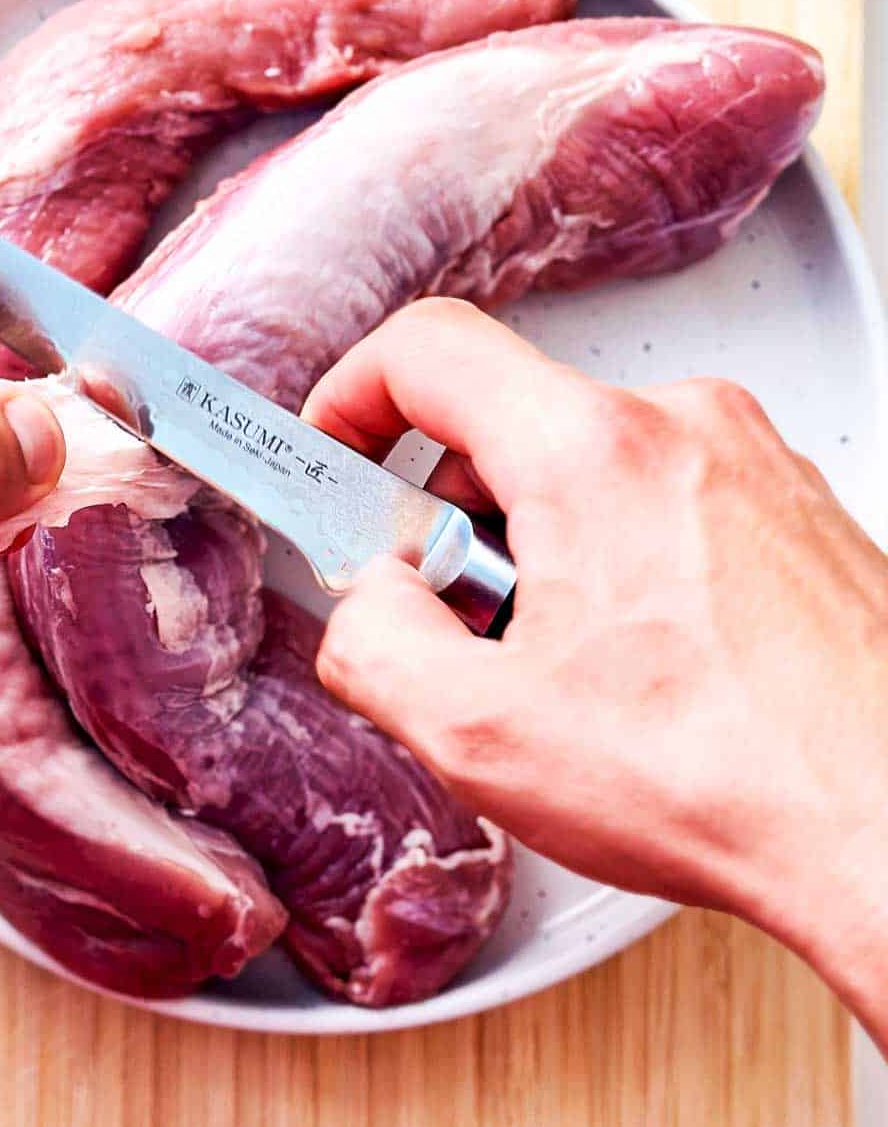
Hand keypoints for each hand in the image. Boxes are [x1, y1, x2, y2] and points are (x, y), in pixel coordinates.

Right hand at [303, 299, 887, 1045]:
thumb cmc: (731, 779)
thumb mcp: (480, 732)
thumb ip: (372, 643)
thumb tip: (364, 603)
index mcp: (592, 452)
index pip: (429, 348)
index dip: (352, 397)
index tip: (336, 453)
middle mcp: (681, 426)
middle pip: (509, 420)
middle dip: (453, 517)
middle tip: (461, 619)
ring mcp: (749, 462)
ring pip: (587, 466)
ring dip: (542, 550)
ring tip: (568, 666)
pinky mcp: (790, 509)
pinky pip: (663, 498)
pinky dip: (620, 562)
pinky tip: (641, 667)